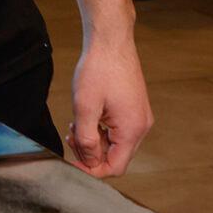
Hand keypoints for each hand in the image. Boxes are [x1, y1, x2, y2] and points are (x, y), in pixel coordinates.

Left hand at [66, 41, 150, 176]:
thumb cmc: (99, 69)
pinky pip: (117, 131)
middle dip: (90, 152)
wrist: (111, 41)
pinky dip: (100, 129)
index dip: (92, 170)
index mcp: (132, 129)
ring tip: (77, 124)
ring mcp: (139, 117)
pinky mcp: (133, 109)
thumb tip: (89, 161)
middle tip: (72, 136)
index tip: (73, 162)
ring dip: (93, 139)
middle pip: (115, 157)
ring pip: (114, 144)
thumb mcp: (85, 107)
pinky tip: (87, 116)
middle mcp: (141, 126)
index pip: (115, 167)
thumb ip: (86, 139)